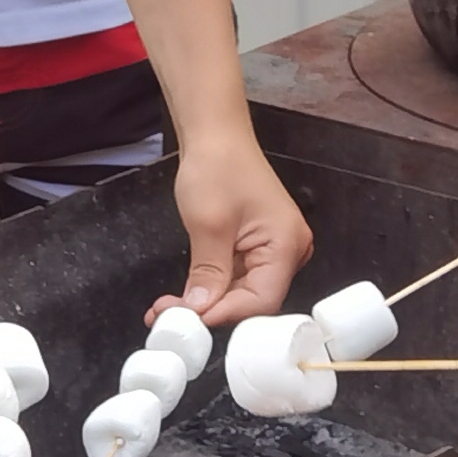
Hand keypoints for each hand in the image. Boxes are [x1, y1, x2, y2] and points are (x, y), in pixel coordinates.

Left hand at [161, 129, 308, 322]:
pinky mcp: (256, 247)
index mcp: (287, 244)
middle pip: (253, 299)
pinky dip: (210, 287)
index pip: (262, 300)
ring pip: (241, 292)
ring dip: (206, 302)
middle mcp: (289, 251)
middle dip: (211, 311)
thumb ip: (208, 272)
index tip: (190, 320)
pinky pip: (236, 278)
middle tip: (171, 317)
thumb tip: (200, 310)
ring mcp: (273, 249)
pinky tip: (185, 296)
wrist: (215, 136)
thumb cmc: (217, 167)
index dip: (225, 313)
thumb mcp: (208, 224)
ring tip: (168, 309)